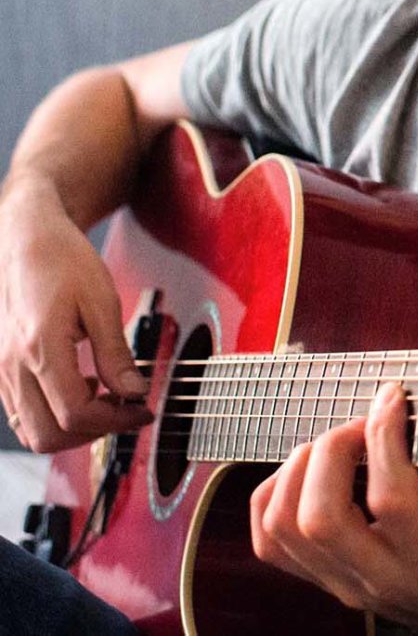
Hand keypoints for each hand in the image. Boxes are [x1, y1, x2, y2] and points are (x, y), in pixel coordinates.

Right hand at [0, 174, 150, 451]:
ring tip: (107, 398)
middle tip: (128, 409)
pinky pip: (22, 415)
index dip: (116, 421)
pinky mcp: (2, 371)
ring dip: (73, 429)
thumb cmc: (64, 262)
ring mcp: (2, 372)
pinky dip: (53, 417)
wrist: (25, 241)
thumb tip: (135, 392)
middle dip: (95, 432)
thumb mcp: (101, 301)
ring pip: (32, 432)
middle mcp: (13, 368)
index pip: (75, 414)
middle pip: (49, 436)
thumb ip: (116, 352)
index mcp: (40, 349)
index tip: (143, 410)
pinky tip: (83, 388)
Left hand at [251, 383, 417, 634]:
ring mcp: (348, 585)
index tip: (394, 398)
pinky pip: (273, 545)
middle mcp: (382, 580)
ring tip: (341, 444)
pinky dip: (277, 497)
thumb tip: (413, 423)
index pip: (389, 499)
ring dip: (301, 470)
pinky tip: (310, 471)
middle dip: (332, 450)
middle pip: (320, 518)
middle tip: (366, 422)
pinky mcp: (331, 582)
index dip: (384, 437)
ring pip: (286, 531)